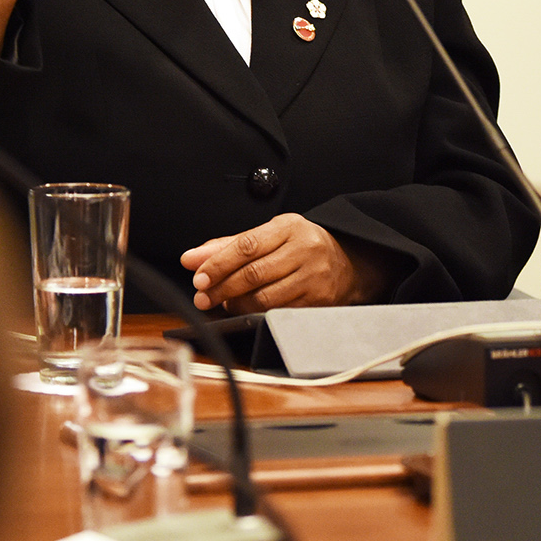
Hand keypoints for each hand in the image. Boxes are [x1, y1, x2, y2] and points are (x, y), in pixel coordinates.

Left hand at [184, 214, 381, 311]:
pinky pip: (279, 312)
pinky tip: (246, 310)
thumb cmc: (301, 246)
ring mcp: (314, 277)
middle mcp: (304, 249)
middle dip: (222, 288)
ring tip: (224, 303)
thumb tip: (191, 258)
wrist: (349, 262)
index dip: (219, 263)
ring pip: (264, 297)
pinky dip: (256, 314)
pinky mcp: (319, 302)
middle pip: (253, 273)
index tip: (199, 276)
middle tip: (203, 296)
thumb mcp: (269, 235)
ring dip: (237, 304)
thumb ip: (228, 245)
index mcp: (288, 227)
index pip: (246, 245)